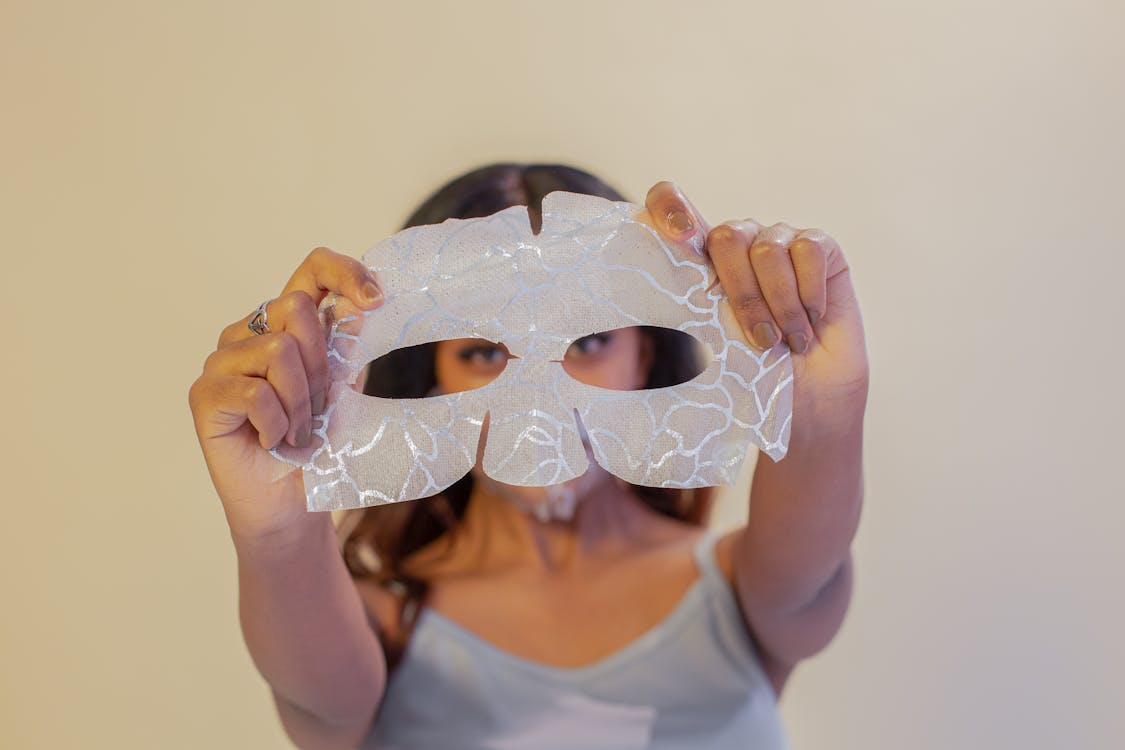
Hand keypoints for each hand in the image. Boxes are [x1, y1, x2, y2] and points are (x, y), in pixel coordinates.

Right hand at [188, 247, 384, 540]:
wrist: (291, 502)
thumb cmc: (316, 443)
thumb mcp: (342, 388)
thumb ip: (346, 346)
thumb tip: (362, 304)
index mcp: (286, 324)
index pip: (312, 269)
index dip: (344, 272)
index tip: (376, 301)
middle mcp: (249, 333)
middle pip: (296, 310)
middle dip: (321, 365)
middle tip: (321, 409)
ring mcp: (222, 361)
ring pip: (278, 352)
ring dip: (302, 403)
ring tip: (299, 433)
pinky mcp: (204, 395)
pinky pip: (255, 392)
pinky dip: (277, 423)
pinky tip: (273, 441)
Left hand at [641, 181, 868, 431]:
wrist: (806, 404)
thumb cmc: (748, 381)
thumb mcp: (699, 352)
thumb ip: (667, 324)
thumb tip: (615, 337)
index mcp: (696, 261)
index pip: (668, 204)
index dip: (668, 206)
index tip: (679, 235)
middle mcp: (736, 243)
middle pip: (727, 236)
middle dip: (742, 295)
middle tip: (758, 340)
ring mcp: (778, 241)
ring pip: (768, 249)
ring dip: (779, 305)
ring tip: (786, 341)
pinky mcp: (820, 247)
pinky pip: (809, 250)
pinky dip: (808, 294)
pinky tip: (811, 322)